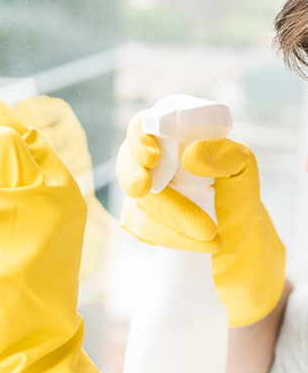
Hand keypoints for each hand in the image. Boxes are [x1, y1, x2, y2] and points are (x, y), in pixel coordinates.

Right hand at [116, 111, 284, 325]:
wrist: (236, 244)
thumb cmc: (238, 198)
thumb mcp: (244, 171)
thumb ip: (226, 156)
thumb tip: (191, 155)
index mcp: (171, 141)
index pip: (141, 128)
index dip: (139, 140)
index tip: (152, 158)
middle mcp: (150, 167)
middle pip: (128, 168)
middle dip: (135, 180)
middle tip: (147, 189)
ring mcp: (140, 197)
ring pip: (137, 206)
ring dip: (170, 223)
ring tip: (210, 236)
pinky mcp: (139, 224)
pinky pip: (140, 231)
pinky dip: (168, 238)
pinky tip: (194, 244)